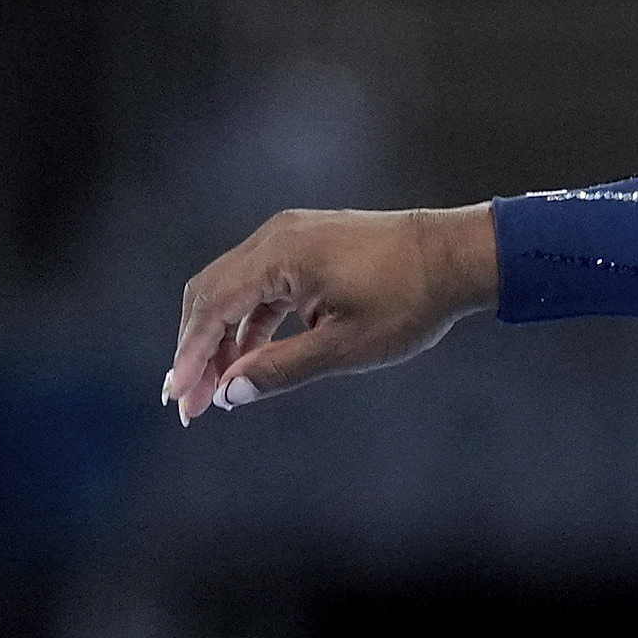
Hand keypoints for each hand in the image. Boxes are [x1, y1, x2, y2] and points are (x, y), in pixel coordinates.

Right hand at [161, 205, 499, 422]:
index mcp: (278, 256)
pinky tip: (252, 358)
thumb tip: (229, 394)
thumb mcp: (346, 346)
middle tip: (189, 401)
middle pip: (210, 296)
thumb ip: (282, 370)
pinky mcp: (308, 243)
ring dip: (224, 339)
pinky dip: (252, 321)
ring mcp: (291, 235)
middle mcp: (275, 237)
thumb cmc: (411, 299)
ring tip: (219, 388)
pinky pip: (262, 284)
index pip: (211, 310)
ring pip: (234, 290)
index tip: (178, 400)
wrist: (459, 255)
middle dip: (197, 351)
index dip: (190, 358)